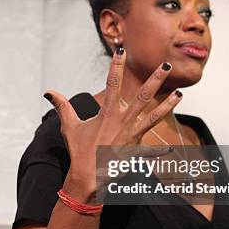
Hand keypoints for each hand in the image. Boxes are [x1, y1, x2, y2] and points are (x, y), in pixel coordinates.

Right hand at [44, 48, 181, 202]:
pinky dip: (158, 151)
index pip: (113, 83)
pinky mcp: (135, 150)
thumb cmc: (79, 151)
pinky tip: (169, 149)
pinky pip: (150, 150)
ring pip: (154, 116)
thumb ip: (62, 107)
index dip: (116, 65)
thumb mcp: (69, 127)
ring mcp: (132, 135)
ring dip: (167, 105)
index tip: (121, 50)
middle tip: (166, 66)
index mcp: (107, 113)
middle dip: (155, 79)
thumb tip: (48, 92)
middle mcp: (123, 121)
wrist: (87, 177)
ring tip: (180, 94)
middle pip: (143, 96)